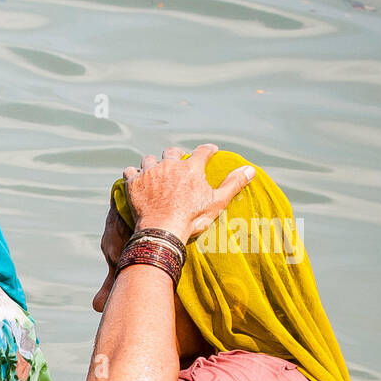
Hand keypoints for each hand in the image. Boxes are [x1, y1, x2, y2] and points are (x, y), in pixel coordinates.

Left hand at [122, 144, 255, 242]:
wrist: (162, 230)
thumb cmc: (192, 218)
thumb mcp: (217, 202)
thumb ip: (233, 184)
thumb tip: (250, 169)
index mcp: (192, 168)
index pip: (203, 151)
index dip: (208, 150)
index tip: (211, 150)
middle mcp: (170, 165)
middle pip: (172, 152)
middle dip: (175, 155)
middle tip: (177, 162)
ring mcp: (150, 172)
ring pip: (149, 160)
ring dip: (153, 164)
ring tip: (155, 171)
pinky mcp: (134, 183)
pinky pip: (130, 171)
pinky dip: (133, 174)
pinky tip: (135, 179)